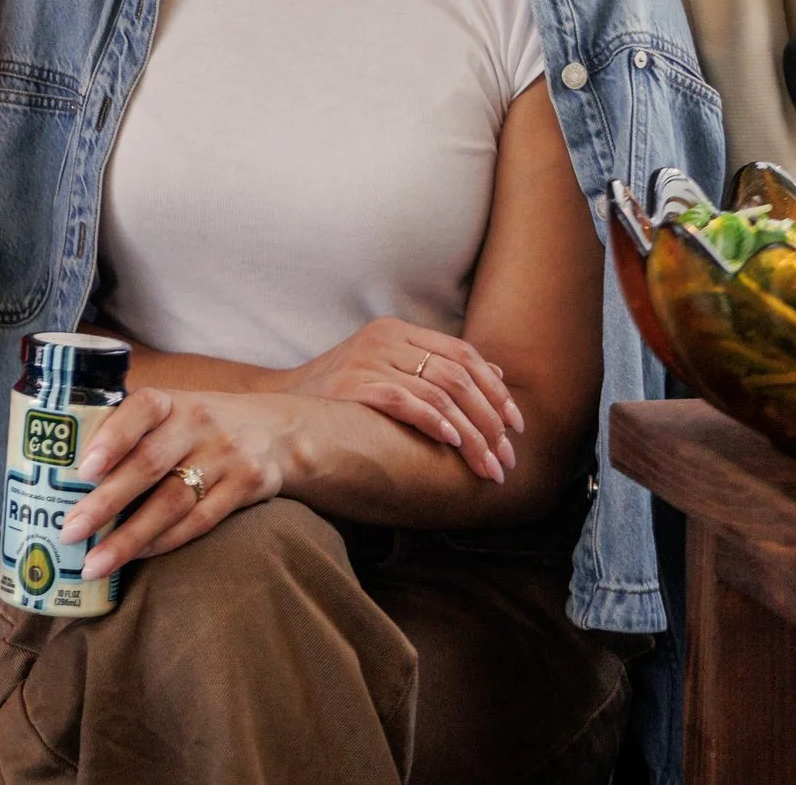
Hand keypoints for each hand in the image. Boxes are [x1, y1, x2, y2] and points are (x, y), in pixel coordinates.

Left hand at [57, 388, 291, 580]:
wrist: (276, 431)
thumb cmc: (195, 426)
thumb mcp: (168, 411)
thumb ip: (125, 430)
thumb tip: (56, 470)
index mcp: (169, 401)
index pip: (138, 410)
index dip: (111, 439)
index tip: (81, 470)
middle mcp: (198, 423)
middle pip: (148, 465)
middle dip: (106, 502)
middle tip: (70, 531)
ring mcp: (226, 455)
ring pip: (173, 501)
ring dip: (130, 537)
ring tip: (94, 562)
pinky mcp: (248, 485)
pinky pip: (201, 520)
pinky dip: (165, 541)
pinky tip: (136, 557)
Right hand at [272, 318, 520, 482]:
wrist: (278, 402)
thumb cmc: (337, 393)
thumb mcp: (384, 367)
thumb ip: (433, 366)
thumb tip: (495, 373)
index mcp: (395, 330)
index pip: (462, 353)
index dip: (495, 389)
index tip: (516, 425)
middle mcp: (384, 340)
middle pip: (459, 376)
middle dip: (491, 421)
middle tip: (508, 457)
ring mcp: (369, 360)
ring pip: (441, 394)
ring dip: (472, 435)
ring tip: (488, 465)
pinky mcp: (355, 385)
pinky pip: (407, 402)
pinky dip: (435, 422)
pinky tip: (452, 443)